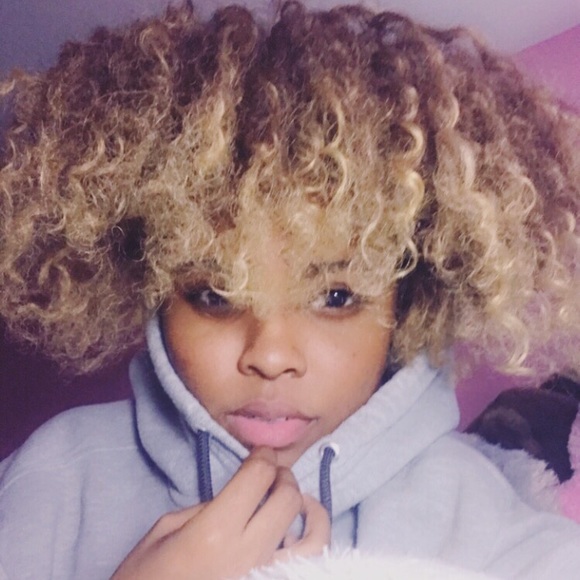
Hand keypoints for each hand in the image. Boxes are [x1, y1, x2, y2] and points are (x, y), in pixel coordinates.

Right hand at [111, 447, 329, 579]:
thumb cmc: (147, 577)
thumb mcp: (164, 531)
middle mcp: (249, 552)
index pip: (258, 477)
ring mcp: (266, 574)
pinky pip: (308, 563)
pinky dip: (311, 541)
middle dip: (283, 477)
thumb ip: (205, 508)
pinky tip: (296, 532)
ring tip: (295, 499)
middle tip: (271, 474)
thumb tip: (237, 496)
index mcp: (216, 530)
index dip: (263, 456)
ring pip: (313, 535)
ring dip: (307, 508)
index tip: (260, 452)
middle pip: (288, 499)